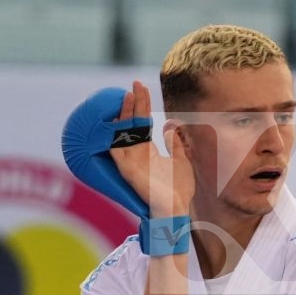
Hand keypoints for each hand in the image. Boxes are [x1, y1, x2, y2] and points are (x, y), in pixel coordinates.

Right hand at [107, 80, 193, 218]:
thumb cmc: (179, 189)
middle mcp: (136, 154)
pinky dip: (114, 137)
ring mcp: (131, 162)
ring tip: (128, 97)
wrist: (178, 209)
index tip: (140, 86)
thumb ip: (175, 143)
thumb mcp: (181, 160)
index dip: (141, 104)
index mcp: (147, 151)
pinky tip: (116, 121)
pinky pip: (116, 152)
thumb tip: (171, 127)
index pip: (142, 122)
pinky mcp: (128, 172)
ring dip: (124, 115)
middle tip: (134, 85)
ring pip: (122, 133)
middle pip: (132, 123)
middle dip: (133, 103)